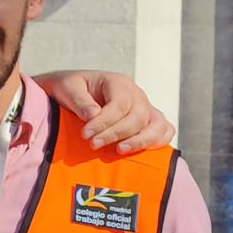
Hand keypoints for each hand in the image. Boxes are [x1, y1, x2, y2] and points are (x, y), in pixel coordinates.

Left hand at [34, 70, 174, 152]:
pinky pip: (164, 130)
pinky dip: (158, 141)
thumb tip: (92, 115)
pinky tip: (139, 151)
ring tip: (119, 150)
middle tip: (94, 144)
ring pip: (156, 124)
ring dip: (140, 141)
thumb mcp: (68, 88)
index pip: (119, 104)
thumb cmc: (69, 88)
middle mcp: (136, 93)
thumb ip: (79, 100)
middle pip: (137, 116)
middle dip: (116, 133)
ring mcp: (145, 106)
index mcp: (118, 82)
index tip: (86, 135)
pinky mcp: (148, 119)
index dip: (104, 122)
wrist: (73, 91)